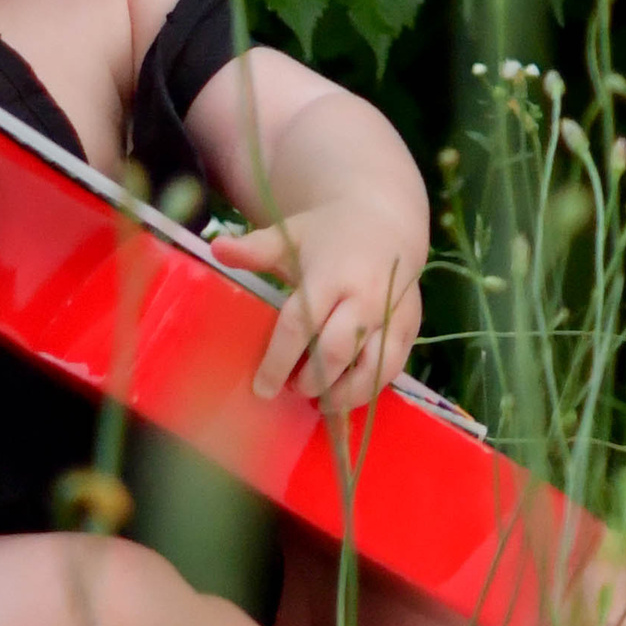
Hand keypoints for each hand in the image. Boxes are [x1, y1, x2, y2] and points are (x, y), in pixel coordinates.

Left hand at [212, 205, 425, 412]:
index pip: (301, 324)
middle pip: (336, 351)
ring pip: (372, 369)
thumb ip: (255, 249)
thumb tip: (215, 248)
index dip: (279, 360)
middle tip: (293, 391)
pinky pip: (391, 370)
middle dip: (312, 380)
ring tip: (320, 402)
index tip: (262, 388)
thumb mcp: (290, 236)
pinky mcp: (410, 329)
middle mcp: (365, 297)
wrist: (386, 224)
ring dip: (344, 394)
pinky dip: (367, 390)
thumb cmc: (328, 234)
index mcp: (330, 274)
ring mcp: (392, 315)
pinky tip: (345, 396)